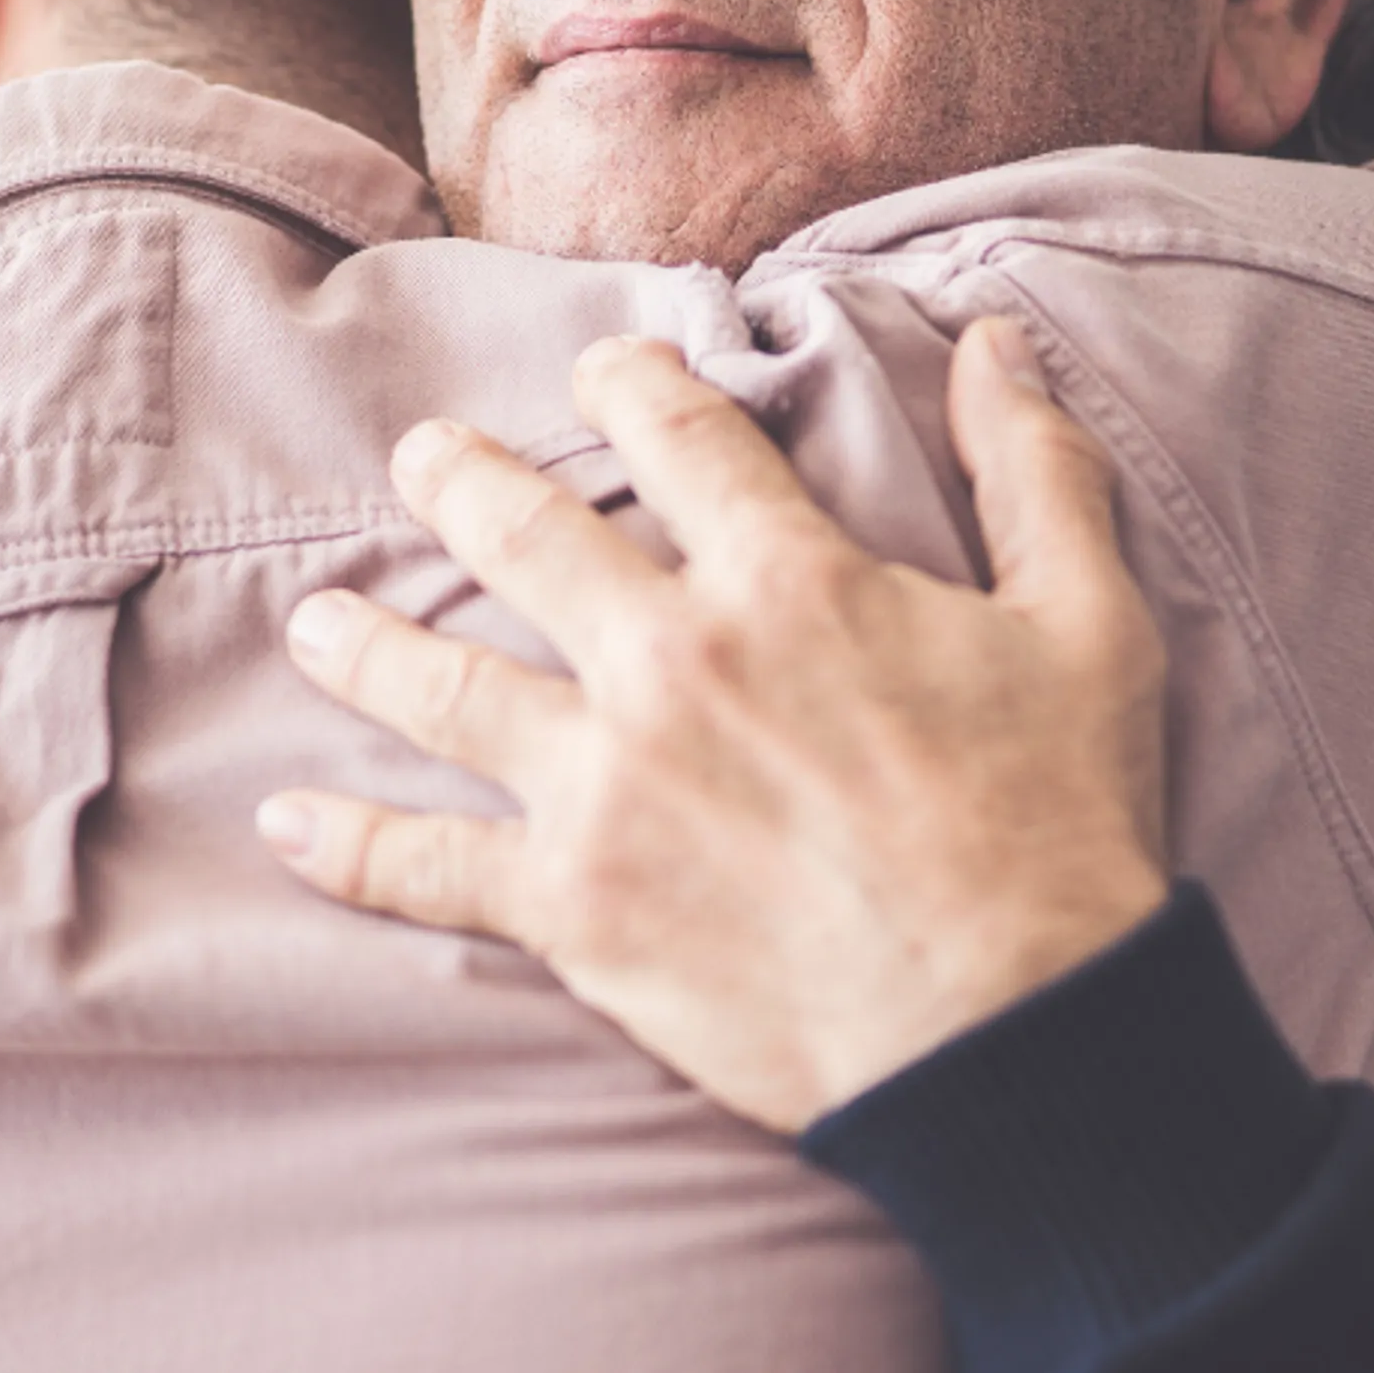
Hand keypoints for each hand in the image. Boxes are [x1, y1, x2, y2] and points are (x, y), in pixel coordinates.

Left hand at [261, 317, 1169, 1131]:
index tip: (603, 370)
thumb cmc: (1057, 825)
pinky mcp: (573, 904)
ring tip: (318, 622)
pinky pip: (425, 867)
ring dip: (367, 642)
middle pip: (522, 533)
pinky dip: (348, 845)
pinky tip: (287, 821)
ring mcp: (605, 784)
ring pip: (442, 683)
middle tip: (421, 458)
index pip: (677, 434)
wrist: (1010, 1030)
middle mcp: (669, 661)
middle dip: (459, 480)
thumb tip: (1000, 343)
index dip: (631, 382)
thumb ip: (1036, 473)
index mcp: (785, 580)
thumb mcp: (1087, 624)